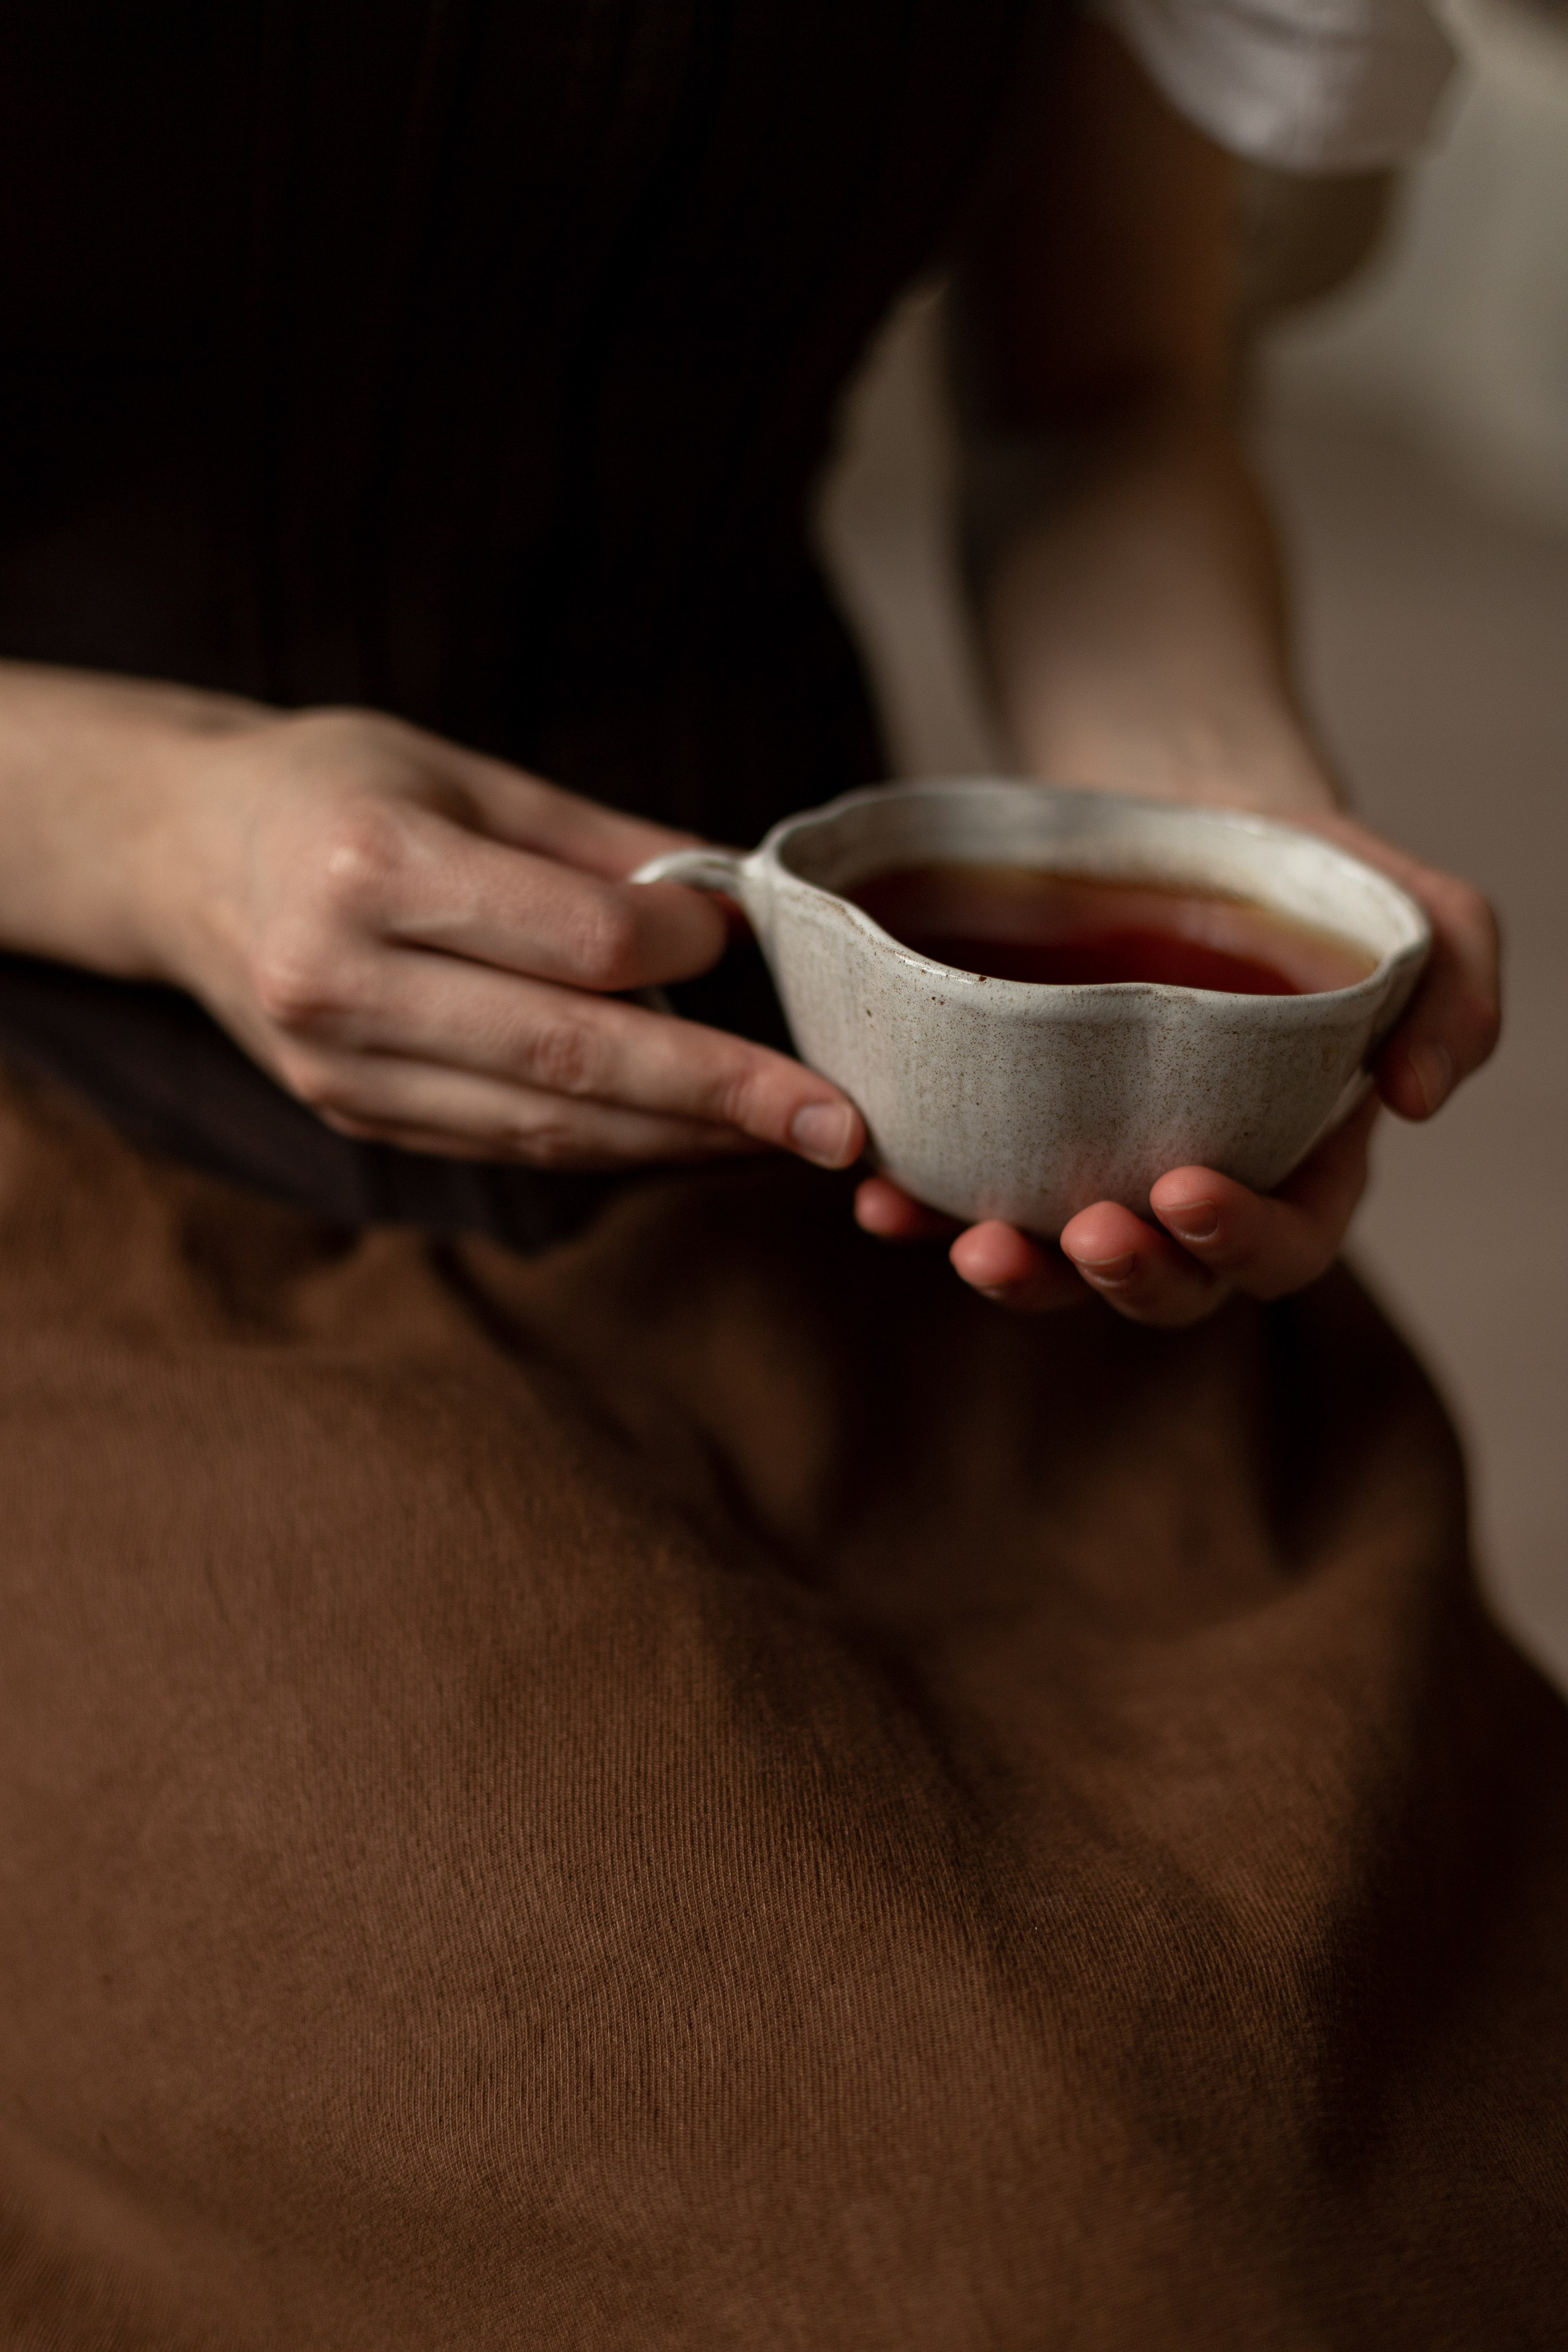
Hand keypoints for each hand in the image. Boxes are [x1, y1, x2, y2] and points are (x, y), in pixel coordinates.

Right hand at [90, 697, 864, 1172]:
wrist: (176, 856)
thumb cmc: (330, 785)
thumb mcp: (460, 769)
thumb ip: (601, 844)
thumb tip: (742, 898)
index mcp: (370, 870)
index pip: (576, 943)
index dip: (685, 953)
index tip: (742, 936)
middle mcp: (344, 985)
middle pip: (574, 1061)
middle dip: (723, 1095)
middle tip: (843, 1122)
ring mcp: (342, 1070)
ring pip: (548, 1128)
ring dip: (683, 1139)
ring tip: (787, 1136)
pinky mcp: (355, 1117)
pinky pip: (510, 1145)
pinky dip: (613, 1146)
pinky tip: (689, 1135)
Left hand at [855, 810, 1499, 1326]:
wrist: (1174, 806)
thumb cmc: (1301, 868)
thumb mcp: (1411, 905)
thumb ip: (1452, 988)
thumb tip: (1419, 1098)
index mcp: (1299, 1161)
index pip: (1284, 1243)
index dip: (1241, 1241)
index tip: (1186, 1188)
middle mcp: (1192, 1187)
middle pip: (1170, 1282)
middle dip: (1129, 1277)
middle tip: (1086, 1233)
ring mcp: (1098, 1170)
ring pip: (1062, 1265)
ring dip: (1020, 1274)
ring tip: (974, 1246)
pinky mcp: (1014, 1138)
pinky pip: (970, 1197)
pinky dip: (928, 1211)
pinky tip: (887, 1201)